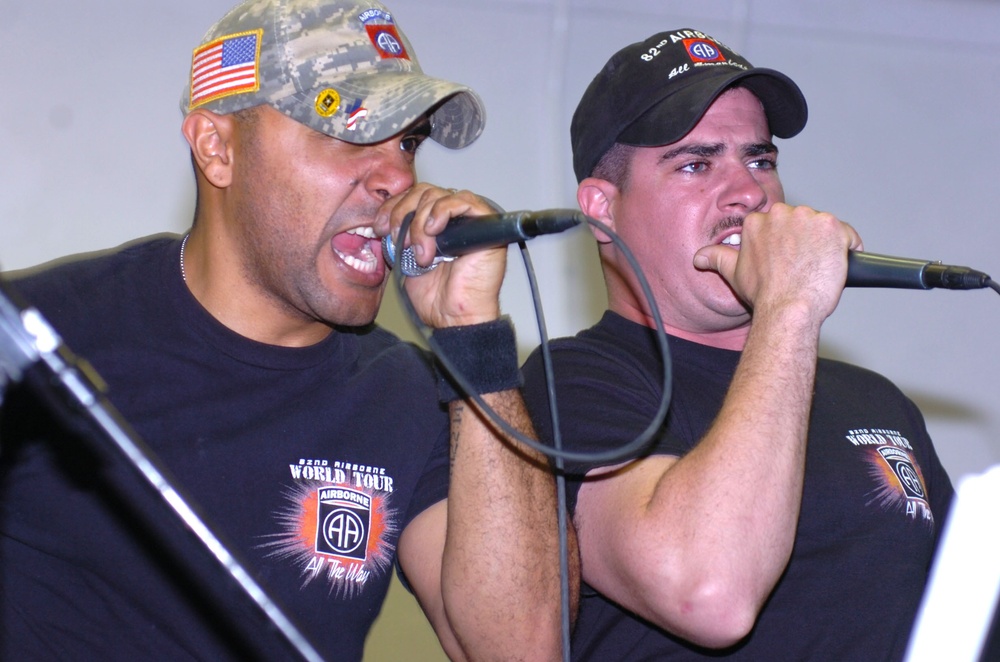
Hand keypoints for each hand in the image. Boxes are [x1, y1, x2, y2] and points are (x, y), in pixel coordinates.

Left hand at [378, 184, 504, 327]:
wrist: (454, 315)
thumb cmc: (436, 295)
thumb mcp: (405, 258)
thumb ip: (400, 233)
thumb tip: (385, 218)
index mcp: (435, 224)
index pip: (412, 196)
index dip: (392, 206)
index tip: (380, 227)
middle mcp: (453, 218)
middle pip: (423, 191)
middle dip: (402, 213)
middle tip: (398, 239)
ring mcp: (470, 219)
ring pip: (438, 195)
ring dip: (420, 222)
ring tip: (420, 251)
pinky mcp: (487, 223)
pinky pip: (464, 200)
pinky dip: (442, 211)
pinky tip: (433, 230)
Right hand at [694, 203, 862, 322]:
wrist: (788, 308)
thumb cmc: (764, 293)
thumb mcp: (734, 273)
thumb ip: (716, 258)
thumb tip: (699, 257)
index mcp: (759, 221)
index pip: (781, 224)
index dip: (789, 242)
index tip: (790, 259)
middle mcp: (782, 214)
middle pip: (803, 222)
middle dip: (807, 240)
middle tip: (804, 266)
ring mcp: (809, 219)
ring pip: (825, 227)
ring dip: (826, 245)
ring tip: (819, 267)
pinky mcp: (833, 228)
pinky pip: (848, 235)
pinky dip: (848, 248)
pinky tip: (837, 265)